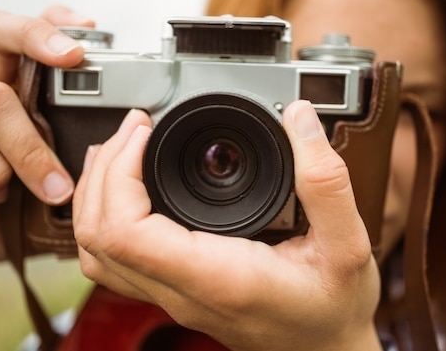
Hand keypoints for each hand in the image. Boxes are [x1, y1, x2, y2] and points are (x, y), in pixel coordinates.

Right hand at [0, 7, 91, 282]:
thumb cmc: (10, 205)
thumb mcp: (56, 181)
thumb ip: (85, 166)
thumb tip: (134, 164)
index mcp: (22, 96)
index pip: (34, 37)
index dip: (57, 22)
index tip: (93, 29)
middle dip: (35, 33)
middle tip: (72, 56)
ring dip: (30, 145)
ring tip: (56, 187)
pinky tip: (5, 193)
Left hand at [73, 102, 381, 350]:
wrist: (327, 350)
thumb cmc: (335, 308)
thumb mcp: (348, 243)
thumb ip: (325, 181)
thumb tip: (299, 119)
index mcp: (218, 277)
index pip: (125, 232)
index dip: (118, 173)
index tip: (143, 133)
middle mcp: (184, 291)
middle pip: (97, 237)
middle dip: (103, 171)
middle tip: (134, 128)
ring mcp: (174, 295)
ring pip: (97, 253)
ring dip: (97, 195)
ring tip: (121, 150)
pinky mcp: (176, 291)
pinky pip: (117, 259)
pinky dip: (109, 216)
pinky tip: (131, 189)